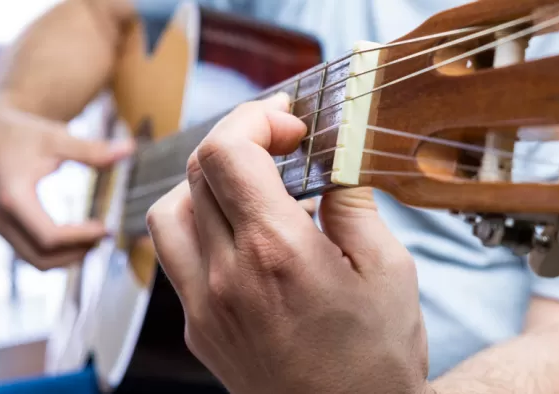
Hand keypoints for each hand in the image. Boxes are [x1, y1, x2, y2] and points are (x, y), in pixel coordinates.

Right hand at [0, 104, 132, 269]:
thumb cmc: (25, 134)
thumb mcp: (57, 138)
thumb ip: (92, 149)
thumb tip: (128, 149)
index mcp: (13, 198)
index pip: (49, 236)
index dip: (80, 238)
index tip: (106, 228)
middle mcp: (3, 218)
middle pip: (43, 256)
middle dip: (77, 252)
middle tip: (106, 237)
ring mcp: (2, 226)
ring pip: (36, 261)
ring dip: (69, 258)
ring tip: (97, 240)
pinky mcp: (7, 228)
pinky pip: (32, 254)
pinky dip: (58, 254)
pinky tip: (81, 239)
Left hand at [146, 93, 431, 393]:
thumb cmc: (378, 359)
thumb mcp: (389, 271)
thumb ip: (354, 203)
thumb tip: (335, 159)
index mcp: (278, 253)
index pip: (228, 153)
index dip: (255, 120)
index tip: (289, 125)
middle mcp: (227, 277)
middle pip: (198, 172)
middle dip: (238, 140)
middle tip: (280, 146)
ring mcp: (204, 307)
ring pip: (169, 212)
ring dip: (206, 183)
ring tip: (252, 189)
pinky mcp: (199, 328)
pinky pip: (177, 257)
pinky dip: (200, 226)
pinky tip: (243, 236)